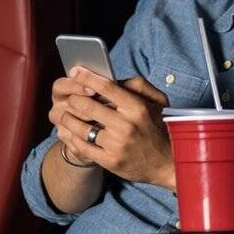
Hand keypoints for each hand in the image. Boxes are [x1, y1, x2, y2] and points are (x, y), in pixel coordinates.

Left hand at [54, 68, 174, 188]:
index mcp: (137, 108)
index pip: (106, 87)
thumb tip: (111, 77)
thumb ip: (136, 86)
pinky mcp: (110, 161)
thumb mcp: (156, 103)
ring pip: (80, 127)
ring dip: (68, 119)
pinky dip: (72, 137)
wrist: (167, 162)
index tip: (75, 71)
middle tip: (70, 97)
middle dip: (74, 99)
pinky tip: (71, 132)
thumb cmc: (158, 128)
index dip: (87, 77)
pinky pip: (82, 146)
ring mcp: (117, 144)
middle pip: (87, 105)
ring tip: (66, 114)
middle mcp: (126, 125)